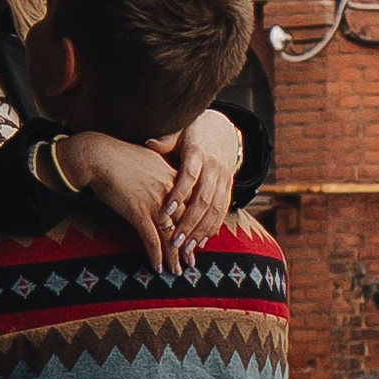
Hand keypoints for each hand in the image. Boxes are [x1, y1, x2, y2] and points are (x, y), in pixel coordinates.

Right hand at [52, 127, 181, 270]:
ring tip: (177, 270)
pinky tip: (158, 267)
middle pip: (186, 224)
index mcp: (175, 178)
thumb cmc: (121, 156)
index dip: (195, 226)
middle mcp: (169, 192)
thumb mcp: (151, 159)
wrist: (99, 156)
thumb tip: (168, 182)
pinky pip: (151, 239)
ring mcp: (155, 203)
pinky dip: (156, 255)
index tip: (197, 239)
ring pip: (171, 235)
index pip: (193, 207)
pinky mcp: (138, 212)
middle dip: (189, 246)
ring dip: (174, 256)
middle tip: (191, 261)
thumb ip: (164, 172)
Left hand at [164, 108, 243, 258]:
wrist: (223, 130)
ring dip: (201, 230)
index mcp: (199, 153)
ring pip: (215, 209)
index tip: (166, 210)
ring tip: (187, 248)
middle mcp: (214, 168)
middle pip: (203, 199)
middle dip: (189, 222)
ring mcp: (223, 180)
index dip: (179, 194)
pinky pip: (223, 211)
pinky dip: (213, 228)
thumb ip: (166, 141)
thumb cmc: (194, 132)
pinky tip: (201, 242)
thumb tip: (149, 143)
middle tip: (175, 241)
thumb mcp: (181, 131)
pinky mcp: (228, 189)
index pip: (189, 176)